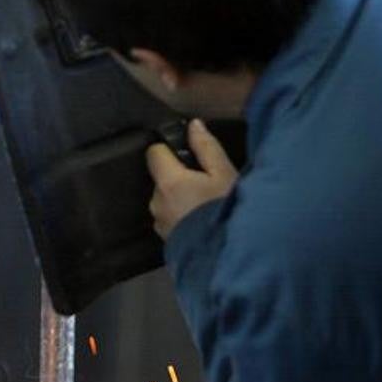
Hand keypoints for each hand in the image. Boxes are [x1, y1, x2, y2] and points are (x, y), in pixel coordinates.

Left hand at [146, 119, 236, 239]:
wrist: (227, 256)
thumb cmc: (227, 210)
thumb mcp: (224, 174)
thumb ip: (206, 147)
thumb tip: (193, 125)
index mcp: (168, 181)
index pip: (154, 152)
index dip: (170, 151)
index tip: (189, 156)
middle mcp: (157, 200)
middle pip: (161, 178)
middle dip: (178, 178)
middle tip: (206, 185)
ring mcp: (159, 222)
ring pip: (166, 199)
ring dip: (180, 198)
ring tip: (205, 206)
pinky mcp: (166, 238)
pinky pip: (170, 218)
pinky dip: (181, 216)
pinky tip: (201, 221)